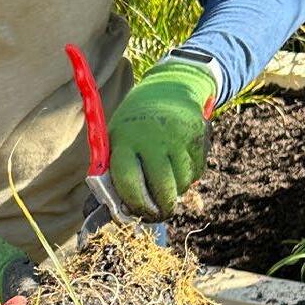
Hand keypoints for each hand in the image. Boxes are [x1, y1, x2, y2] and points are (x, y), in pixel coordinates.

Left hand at [107, 59, 217, 220]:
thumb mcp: (116, 141)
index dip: (136, 205)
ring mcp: (177, 136)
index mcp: (124, 141)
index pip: (129, 182)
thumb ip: (112, 174)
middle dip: (162, 208)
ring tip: (168, 183)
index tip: (140, 214)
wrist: (168, 89)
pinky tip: (180, 167)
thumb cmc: (134, 126)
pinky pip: (197, 172)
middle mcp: (151, 138)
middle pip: (162, 188)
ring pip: (182, 183)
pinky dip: (190, 177)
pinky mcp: (198, 136)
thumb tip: (106, 212)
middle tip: (160, 213)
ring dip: (177, 191)